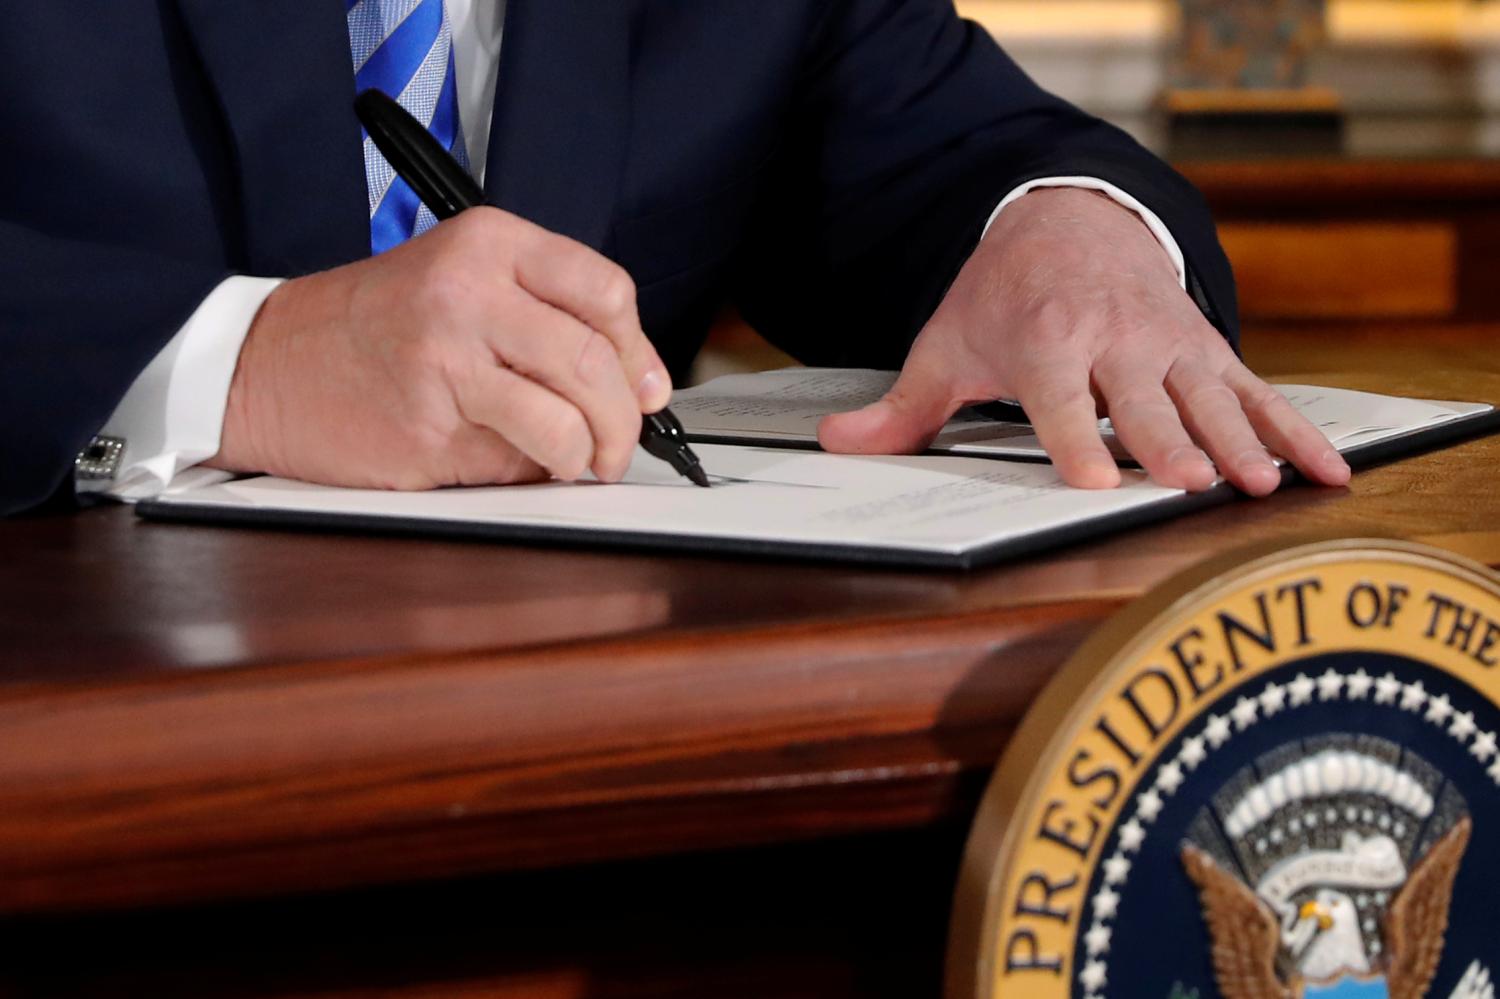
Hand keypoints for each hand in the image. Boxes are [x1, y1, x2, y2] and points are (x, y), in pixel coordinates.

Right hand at [209, 207, 671, 487]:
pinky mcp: (429, 429)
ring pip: (565, 420)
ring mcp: (446, 361)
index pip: (606, 292)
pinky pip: (515, 461)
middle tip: (620, 445)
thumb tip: (641, 385)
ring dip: (587, 455)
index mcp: (488, 244)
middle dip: (625, 420)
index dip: (639, 352)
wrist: (265, 366)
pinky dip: (531, 472)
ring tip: (576, 460)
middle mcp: (469, 293)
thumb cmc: (371, 327)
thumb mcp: (461, 283)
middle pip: (595, 361)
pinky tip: (511, 461)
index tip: (646, 388)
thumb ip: (547, 318)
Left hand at [818, 188, 1350, 495]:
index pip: (1059, 399)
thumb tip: (837, 446)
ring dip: (1240, 441)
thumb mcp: (947, 343)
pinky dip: (1295, 430)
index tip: (1100, 483)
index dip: (1078, 440)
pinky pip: (1259, 391)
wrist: (1070, 219)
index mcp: (1045, 340)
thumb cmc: (1004, 298)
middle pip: (1143, 400)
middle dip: (1170, 443)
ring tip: (1268, 485)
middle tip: (1195, 486)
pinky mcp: (1208, 349)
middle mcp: (1113, 339)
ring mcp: (1169, 344)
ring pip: (1210, 397)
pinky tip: (1329, 471)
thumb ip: (903, 407)